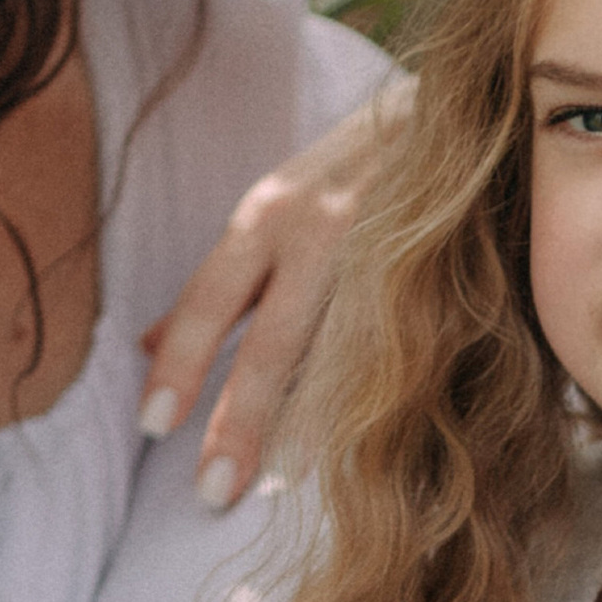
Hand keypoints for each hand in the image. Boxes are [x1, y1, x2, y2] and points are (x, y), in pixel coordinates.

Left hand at [136, 81, 410, 505]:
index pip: (209, 298)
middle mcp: (319, 230)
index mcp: (270, 214)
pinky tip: (364, 443)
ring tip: (278, 482)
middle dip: (238, 418)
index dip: (180, 361)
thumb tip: (141, 345)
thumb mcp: (274, 212)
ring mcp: (383, 250)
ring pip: (341, 350)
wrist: (460, 112)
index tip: (153, 424)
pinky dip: (378, 396)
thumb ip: (223, 284)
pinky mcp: (440, 270)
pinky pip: (404, 345)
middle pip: (272, 341)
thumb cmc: (353, 171)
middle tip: (211, 489)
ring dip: (309, 423)